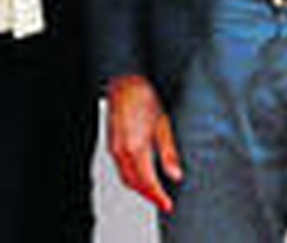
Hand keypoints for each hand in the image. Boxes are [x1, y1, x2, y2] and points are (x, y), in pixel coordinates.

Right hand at [106, 74, 181, 212]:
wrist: (126, 82)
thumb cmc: (144, 97)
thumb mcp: (163, 124)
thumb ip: (169, 153)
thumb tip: (175, 175)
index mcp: (135, 148)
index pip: (147, 183)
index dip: (158, 197)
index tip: (167, 205)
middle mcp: (121, 151)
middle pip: (134, 184)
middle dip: (149, 195)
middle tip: (163, 201)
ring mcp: (114, 148)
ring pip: (125, 178)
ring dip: (140, 188)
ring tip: (155, 191)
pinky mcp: (111, 144)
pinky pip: (121, 168)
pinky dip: (132, 176)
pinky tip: (142, 174)